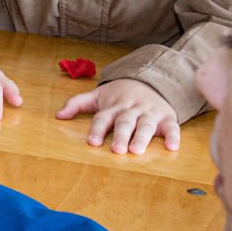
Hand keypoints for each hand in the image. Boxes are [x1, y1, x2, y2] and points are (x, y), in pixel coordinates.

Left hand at [56, 78, 181, 153]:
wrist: (148, 80)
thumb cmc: (119, 95)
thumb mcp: (97, 95)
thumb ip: (77, 104)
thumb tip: (58, 115)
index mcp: (113, 107)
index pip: (103, 118)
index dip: (97, 130)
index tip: (92, 142)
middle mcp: (131, 110)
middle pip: (125, 123)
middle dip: (121, 136)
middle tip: (117, 150)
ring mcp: (149, 114)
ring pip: (146, 125)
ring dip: (142, 138)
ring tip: (137, 150)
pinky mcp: (166, 118)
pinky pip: (172, 128)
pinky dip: (173, 137)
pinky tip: (172, 148)